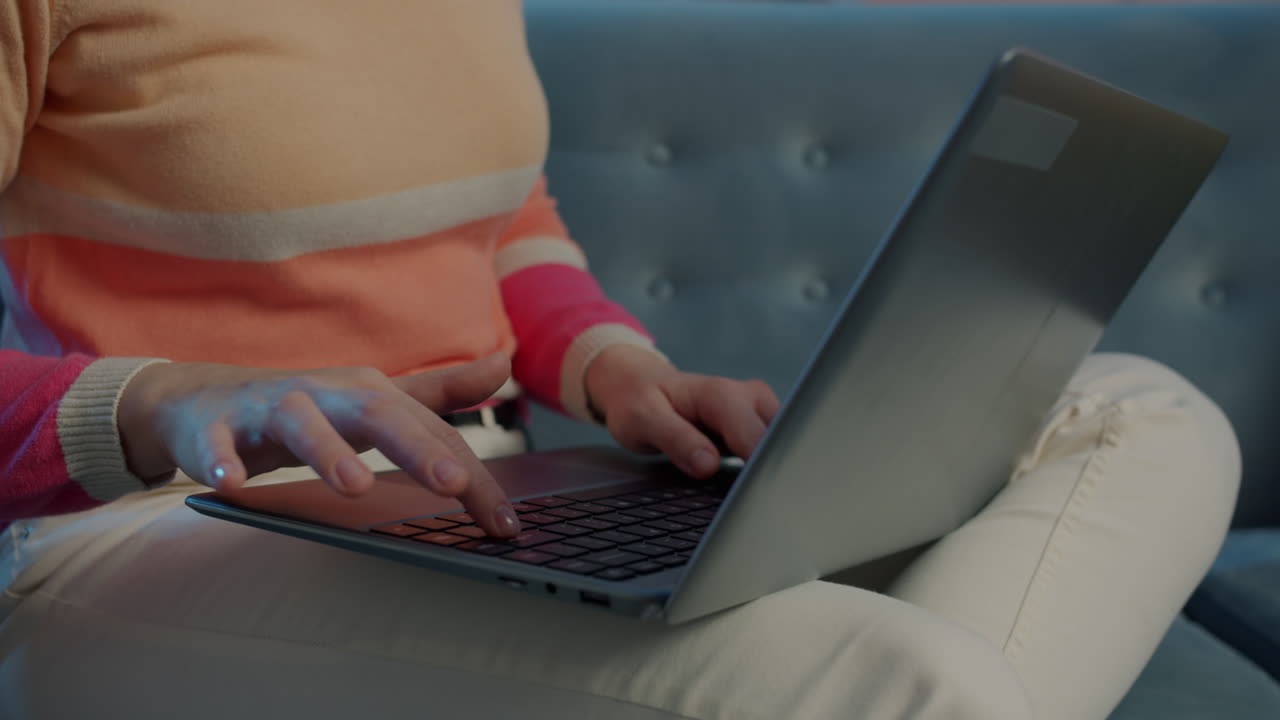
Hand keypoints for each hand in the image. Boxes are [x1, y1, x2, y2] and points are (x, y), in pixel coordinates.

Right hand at [117, 353, 520, 536]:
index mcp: (369, 393)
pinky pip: (215, 442)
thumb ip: (439, 391)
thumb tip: (504, 367)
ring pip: (301, 421)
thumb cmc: (305, 406)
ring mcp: (269, 406)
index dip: (473, 477)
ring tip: (356, 486)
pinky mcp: (214, 425)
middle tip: (452, 483)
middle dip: (417, 448)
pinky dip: (221, 459)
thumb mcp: (374, 398)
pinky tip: (230, 482)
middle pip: (377, 414)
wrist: (201, 398)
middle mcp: (326, 393)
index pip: (432, 435)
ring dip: (328, 450)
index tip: (505, 525)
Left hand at [585, 345, 780, 478]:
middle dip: (772, 473)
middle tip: (756, 505)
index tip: (754, 497)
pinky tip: (754, 486)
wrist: (642, 385)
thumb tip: (709, 465)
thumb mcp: (644, 420)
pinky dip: (768, 468)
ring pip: (783, 445)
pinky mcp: (761, 423)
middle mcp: (749, 396)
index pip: (755, 437)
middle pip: (779, 441)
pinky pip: (776, 448)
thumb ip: (677, 441)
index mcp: (721, 394)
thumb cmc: (642, 402)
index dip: (759, 469)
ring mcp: (759, 409)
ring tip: (754, 497)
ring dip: (773, 471)